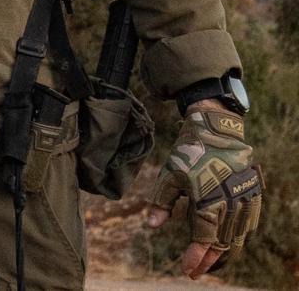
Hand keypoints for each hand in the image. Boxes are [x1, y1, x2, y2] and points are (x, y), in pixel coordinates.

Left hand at [144, 102, 262, 278]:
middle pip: (221, 244)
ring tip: (210, 262)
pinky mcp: (251, 195)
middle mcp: (230, 205)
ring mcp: (244, 201)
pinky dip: (237, 237)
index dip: (195, 258)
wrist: (216, 132)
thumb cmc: (189, 153)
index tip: (186, 270)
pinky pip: (248, 224)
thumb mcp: (169, 176)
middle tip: (195, 272)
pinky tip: (228, 242)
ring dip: (224, 252)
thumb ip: (161, 202)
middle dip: (207, 261)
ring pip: (237, 237)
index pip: (203, 241)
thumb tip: (152, 225)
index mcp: (208, 203)